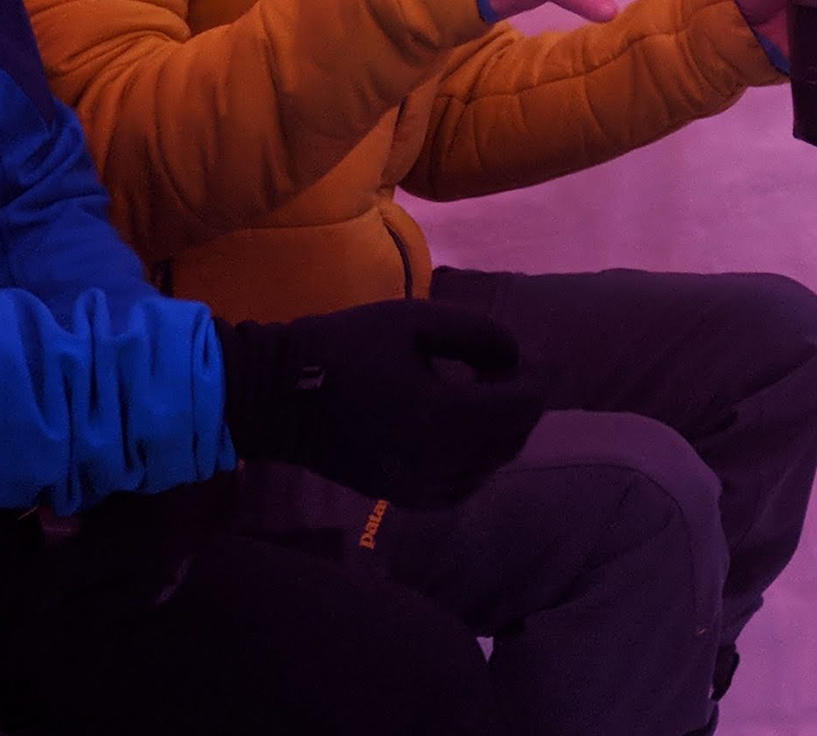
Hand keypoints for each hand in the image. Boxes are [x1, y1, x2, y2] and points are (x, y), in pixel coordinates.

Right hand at [219, 299, 544, 510]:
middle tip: (511, 372)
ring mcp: (418, 486)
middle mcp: (438, 462)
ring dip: (501, 433)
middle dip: (523, 405)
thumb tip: (514, 356)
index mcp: (444, 417)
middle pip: (511, 440)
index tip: (538, 358)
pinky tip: (465, 435)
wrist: (277, 395)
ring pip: (489, 466)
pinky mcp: (399, 496)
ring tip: (487, 396)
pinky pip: (460, 487)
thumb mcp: (417, 320)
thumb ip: (477, 333)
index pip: (521, 408)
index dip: (539, 381)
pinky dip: (476, 463)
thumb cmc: (346, 347)